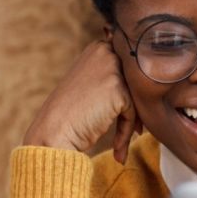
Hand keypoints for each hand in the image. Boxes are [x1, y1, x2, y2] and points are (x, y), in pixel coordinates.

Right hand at [23, 41, 141, 162]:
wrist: (53, 134)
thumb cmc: (69, 114)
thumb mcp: (89, 84)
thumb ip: (112, 76)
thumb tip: (143, 83)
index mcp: (98, 47)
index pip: (129, 69)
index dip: (130, 93)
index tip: (126, 116)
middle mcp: (105, 52)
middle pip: (136, 82)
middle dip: (134, 108)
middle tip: (133, 131)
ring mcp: (111, 68)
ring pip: (136, 97)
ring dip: (131, 123)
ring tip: (120, 144)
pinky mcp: (117, 88)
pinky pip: (132, 112)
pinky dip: (126, 132)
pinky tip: (117, 150)